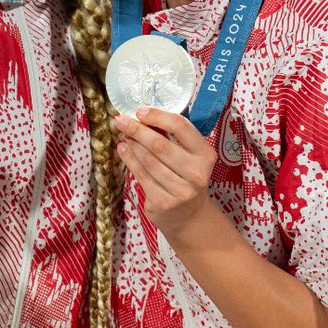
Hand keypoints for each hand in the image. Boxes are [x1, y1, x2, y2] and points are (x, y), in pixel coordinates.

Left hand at [113, 106, 216, 237]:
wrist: (190, 217)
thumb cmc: (187, 178)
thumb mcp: (190, 157)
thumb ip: (173, 138)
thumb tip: (143, 116)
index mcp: (206, 155)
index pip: (182, 127)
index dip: (158, 116)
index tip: (140, 111)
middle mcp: (196, 173)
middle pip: (160, 144)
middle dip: (137, 129)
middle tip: (121, 119)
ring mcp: (180, 190)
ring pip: (148, 160)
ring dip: (131, 143)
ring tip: (122, 133)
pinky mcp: (163, 202)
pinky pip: (141, 175)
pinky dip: (129, 159)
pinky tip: (123, 149)